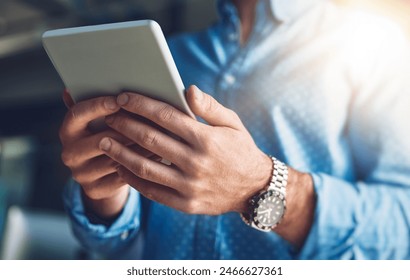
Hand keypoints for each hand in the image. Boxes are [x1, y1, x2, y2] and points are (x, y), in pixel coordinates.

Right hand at [59, 92, 152, 218]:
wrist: (103, 175)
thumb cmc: (108, 137)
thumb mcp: (100, 121)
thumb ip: (100, 105)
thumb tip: (87, 86)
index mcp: (68, 130)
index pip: (77, 114)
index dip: (98, 106)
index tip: (119, 100)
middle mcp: (69, 152)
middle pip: (100, 138)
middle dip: (128, 129)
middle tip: (151, 120)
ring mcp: (81, 174)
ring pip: (115, 158)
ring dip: (140, 147)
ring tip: (162, 137)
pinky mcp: (95, 189)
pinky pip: (123, 176)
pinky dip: (142, 164)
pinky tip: (159, 156)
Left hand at [99, 86, 271, 214]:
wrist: (255, 189)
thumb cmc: (240, 150)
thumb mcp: (233, 123)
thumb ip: (209, 106)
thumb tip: (187, 89)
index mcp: (206, 138)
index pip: (165, 116)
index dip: (141, 104)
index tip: (122, 97)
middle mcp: (196, 162)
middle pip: (150, 139)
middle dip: (124, 125)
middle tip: (108, 117)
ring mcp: (190, 185)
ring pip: (145, 167)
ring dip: (120, 152)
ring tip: (103, 141)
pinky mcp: (185, 203)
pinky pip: (152, 191)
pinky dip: (132, 178)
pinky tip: (120, 166)